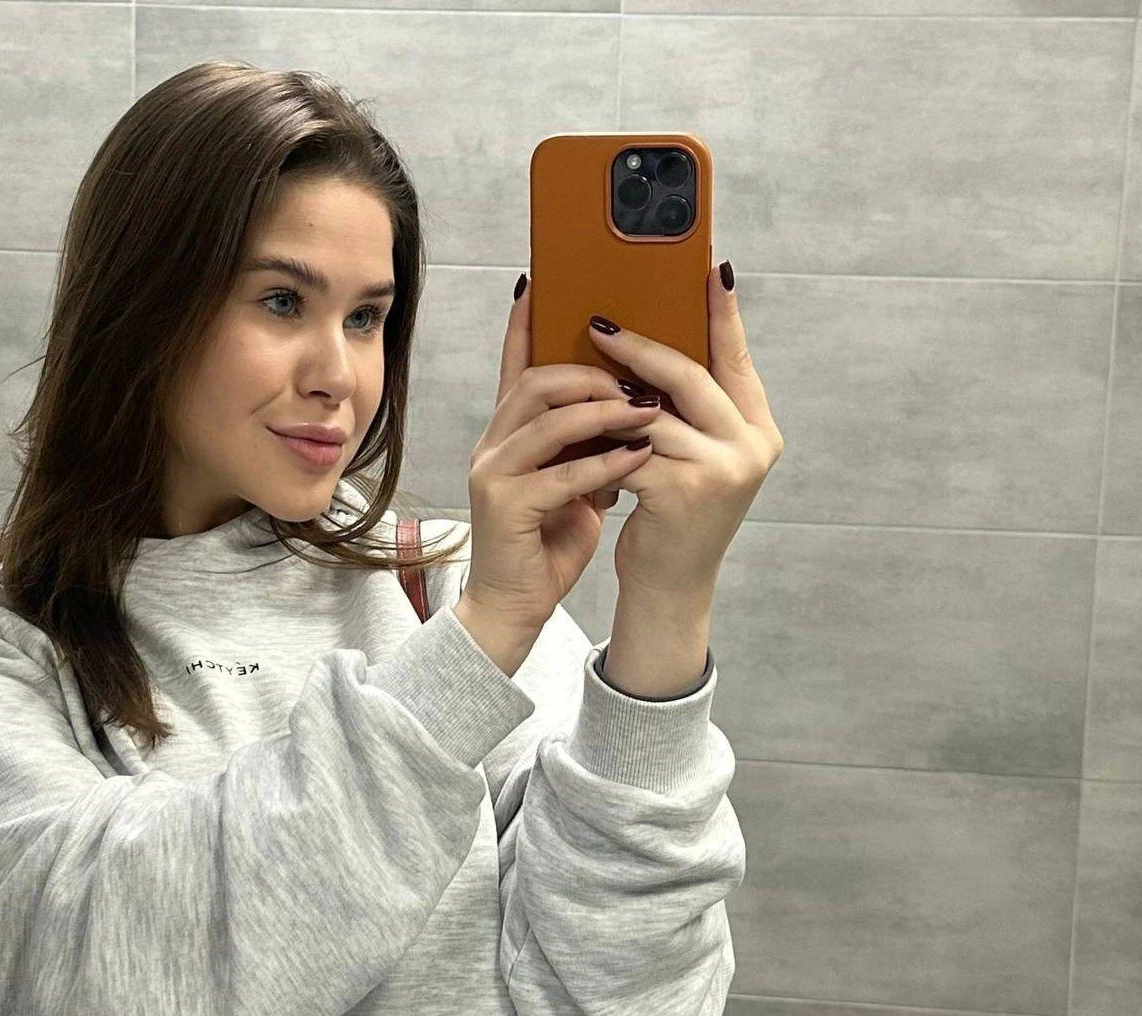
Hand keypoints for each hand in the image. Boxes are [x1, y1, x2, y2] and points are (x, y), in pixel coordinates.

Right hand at [461, 275, 659, 632]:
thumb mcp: (575, 481)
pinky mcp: (505, 507)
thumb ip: (589, 443)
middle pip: (535, 382)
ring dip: (603, 411)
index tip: (545, 283)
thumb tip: (636, 404)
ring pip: (547, 420)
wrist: (514, 605)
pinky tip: (638, 458)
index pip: (517, 365)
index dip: (527, 323)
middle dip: (590, 372)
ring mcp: (494, 474)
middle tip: (637, 376)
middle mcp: (494, 446)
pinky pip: (560, 474)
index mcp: (509, 435)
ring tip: (647, 410)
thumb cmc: (547, 541)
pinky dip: (604, 463)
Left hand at [587, 263, 784, 598]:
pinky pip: (628, 446)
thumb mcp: (692, 455)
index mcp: (758, 429)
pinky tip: (573, 419)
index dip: (722, 312)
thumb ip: (685, 408)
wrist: (671, 586)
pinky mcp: (683, 493)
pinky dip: (598, 433)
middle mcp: (750, 446)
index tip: (709, 267)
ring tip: (574, 371)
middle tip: (598, 323)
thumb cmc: (673, 513)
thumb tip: (647, 344)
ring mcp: (721, 470)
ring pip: (652, 409)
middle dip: (639, 345)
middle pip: (689, 373)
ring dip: (606, 388)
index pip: (737, 357)